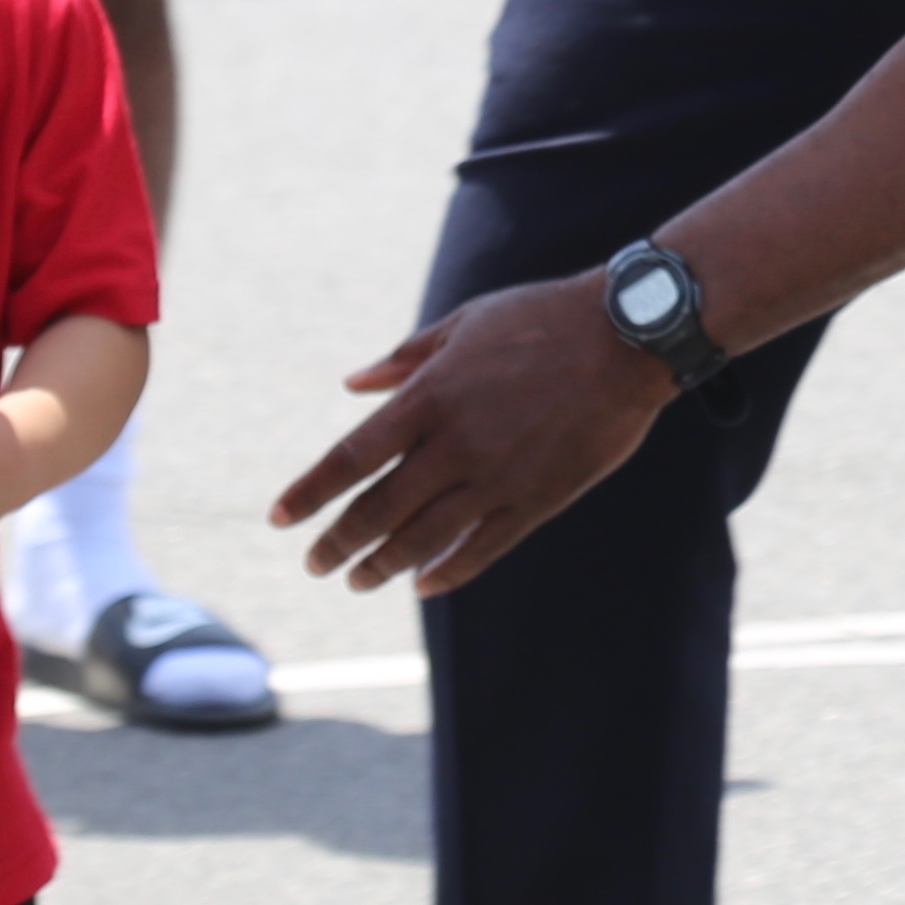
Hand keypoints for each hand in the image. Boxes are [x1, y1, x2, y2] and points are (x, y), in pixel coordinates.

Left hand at [270, 275, 677, 598]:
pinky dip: (447, 572)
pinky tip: (423, 584)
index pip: (352, 457)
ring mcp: (498, 477)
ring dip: (383, 565)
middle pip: (379, 510)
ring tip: (358, 580)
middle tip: (315, 564)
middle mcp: (456, 444)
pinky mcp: (538, 499)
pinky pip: (483, 549)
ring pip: (424, 539)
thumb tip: (352, 385)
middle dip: (339, 543)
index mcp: (430, 395)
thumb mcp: (463, 324)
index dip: (310, 492)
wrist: (626, 337)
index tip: (279, 519)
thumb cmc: (540, 319)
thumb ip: (404, 359)